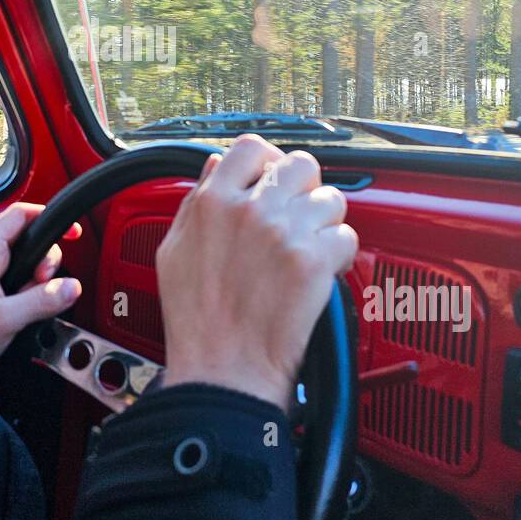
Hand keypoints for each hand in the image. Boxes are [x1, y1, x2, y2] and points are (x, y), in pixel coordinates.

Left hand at [0, 203, 81, 419]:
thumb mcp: (4, 321)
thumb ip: (42, 300)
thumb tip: (70, 287)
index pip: (21, 215)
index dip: (49, 217)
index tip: (72, 233)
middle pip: (28, 240)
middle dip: (46, 261)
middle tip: (45, 285)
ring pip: (23, 265)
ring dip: (36, 283)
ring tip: (29, 307)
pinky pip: (15, 285)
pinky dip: (26, 296)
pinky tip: (21, 316)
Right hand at [156, 135, 356, 409]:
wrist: (224, 371)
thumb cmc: (196, 321)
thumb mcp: (174, 250)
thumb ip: (196, 202)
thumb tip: (217, 167)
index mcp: (213, 203)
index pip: (252, 148)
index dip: (268, 161)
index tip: (271, 180)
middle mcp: (251, 210)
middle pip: (300, 165)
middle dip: (302, 188)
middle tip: (296, 215)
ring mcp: (285, 234)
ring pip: (330, 200)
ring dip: (323, 222)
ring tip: (307, 248)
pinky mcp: (314, 262)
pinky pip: (345, 237)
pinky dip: (337, 255)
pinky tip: (318, 272)